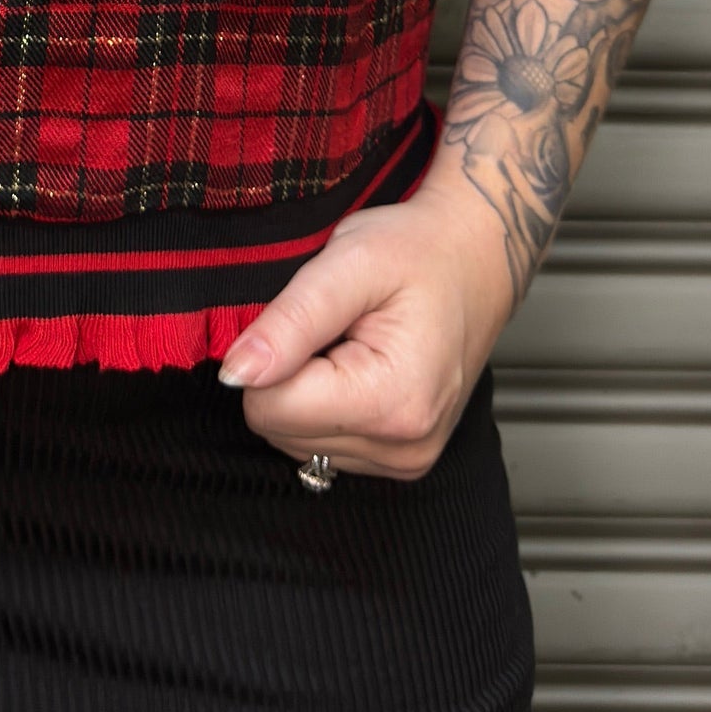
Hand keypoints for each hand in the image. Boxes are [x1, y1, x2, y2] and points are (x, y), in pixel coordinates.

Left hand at [216, 174, 514, 479]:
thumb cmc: (419, 251)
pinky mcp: (401, 460)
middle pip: (279, 429)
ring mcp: (406, 459)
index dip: (270, 355)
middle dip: (289, 372)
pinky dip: (325, 406)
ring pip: (295, 440)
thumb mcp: (349, 263)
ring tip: (348, 343)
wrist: (475, 258)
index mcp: (392, 401)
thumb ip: (290, 321)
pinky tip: (356, 368)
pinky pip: (322, 444)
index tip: (309, 319)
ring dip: (307, 389)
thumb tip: (235, 373)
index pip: (270, 408)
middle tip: (333, 326)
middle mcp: (404, 446)